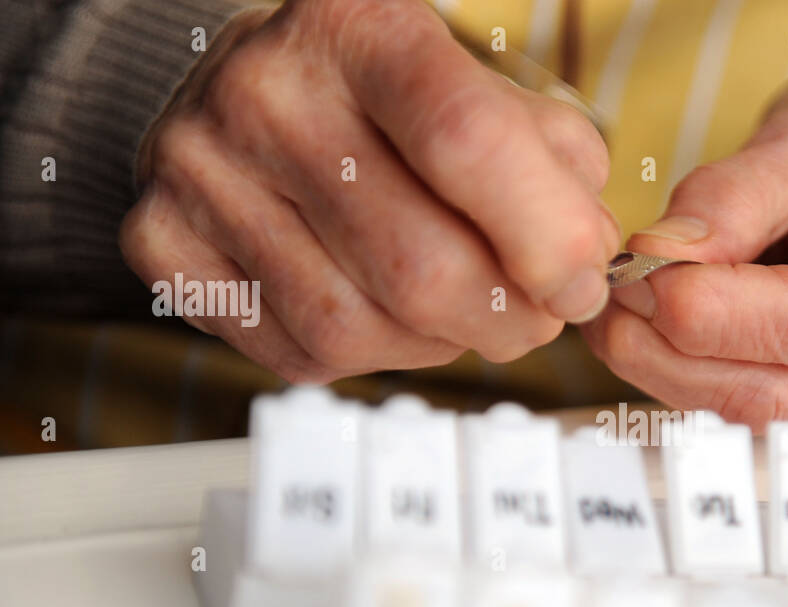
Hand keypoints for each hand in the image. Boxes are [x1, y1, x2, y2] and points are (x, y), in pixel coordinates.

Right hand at [120, 0, 618, 382]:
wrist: (252, 89)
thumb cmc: (390, 100)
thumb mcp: (487, 91)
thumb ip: (556, 165)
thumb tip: (585, 260)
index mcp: (359, 28)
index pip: (468, 142)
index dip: (546, 238)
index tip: (581, 283)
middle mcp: (265, 92)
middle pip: (418, 263)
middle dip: (508, 318)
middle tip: (535, 316)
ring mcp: (201, 172)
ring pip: (359, 327)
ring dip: (441, 345)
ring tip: (463, 314)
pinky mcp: (166, 246)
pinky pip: (303, 353)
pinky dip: (372, 356)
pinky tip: (388, 314)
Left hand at [582, 66, 787, 428]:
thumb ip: (729, 199)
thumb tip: (659, 257)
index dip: (708, 314)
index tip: (639, 276)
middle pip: (776, 390)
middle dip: (669, 353)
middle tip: (610, 299)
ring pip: (757, 415)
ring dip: (669, 372)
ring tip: (622, 315)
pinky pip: (758, 415)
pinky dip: (694, 380)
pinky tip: (662, 337)